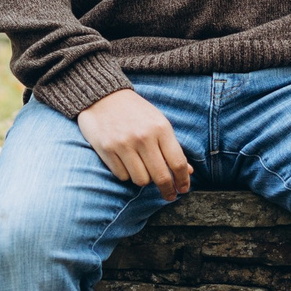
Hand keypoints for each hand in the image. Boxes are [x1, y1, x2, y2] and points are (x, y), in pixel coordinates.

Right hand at [76, 88, 192, 201]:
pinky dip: (126, 174)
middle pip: (161, 176)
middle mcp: (143, 137)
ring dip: (143, 179)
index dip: (183, 180)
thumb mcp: (158, 122)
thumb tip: (187, 171)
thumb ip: (171, 147)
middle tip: (169, 195)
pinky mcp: (106, 149)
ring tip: (141, 169)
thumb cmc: (135, 111)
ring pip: (141, 180)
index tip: (183, 189)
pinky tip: (125, 162)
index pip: (177, 162)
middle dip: (167, 190)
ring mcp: (123, 144)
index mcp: (160, 128)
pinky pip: (122, 176)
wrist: (103, 96)